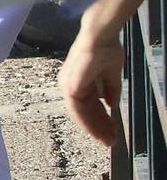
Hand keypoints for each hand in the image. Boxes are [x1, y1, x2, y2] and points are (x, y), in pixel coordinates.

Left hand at [63, 19, 127, 147]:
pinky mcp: (70, 87)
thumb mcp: (110, 75)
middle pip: (84, 113)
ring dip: (95, 128)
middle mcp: (70, 86)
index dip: (101, 119)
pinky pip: (78, 110)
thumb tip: (111, 105)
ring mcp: (68, 87)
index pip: (89, 106)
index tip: (112, 131)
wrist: (100, 37)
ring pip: (80, 114)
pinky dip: (88, 122)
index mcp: (79, 82)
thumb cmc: (106, 51)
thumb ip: (110, 90)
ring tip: (108, 140)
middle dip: (99, 128)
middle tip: (111, 142)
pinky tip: (99, 131)